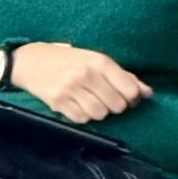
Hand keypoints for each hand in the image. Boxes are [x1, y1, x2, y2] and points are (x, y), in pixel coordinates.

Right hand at [9, 42, 152, 123]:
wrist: (29, 61)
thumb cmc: (67, 59)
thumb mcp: (95, 60)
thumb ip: (123, 76)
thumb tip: (148, 93)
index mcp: (99, 61)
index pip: (129, 90)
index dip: (132, 98)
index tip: (127, 97)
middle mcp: (86, 75)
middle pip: (117, 106)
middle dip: (115, 105)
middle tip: (106, 98)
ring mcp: (71, 89)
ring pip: (100, 114)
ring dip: (99, 111)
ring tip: (90, 100)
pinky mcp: (58, 102)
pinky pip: (82, 119)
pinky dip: (83, 115)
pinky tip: (77, 104)